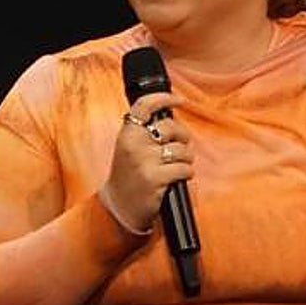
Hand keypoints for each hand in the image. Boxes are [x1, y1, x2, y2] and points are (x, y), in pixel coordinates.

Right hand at [102, 92, 192, 230]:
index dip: (165, 98)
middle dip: (183, 137)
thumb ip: (145, 131)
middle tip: (181, 145)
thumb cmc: (128, 175)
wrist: (119, 206)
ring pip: (182, 150)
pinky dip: (186, 173)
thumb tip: (172, 118)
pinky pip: (185, 168)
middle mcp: (133, 144)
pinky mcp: (154, 178)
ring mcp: (144, 161)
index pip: (145, 105)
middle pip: (171, 128)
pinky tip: (177, 178)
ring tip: (176, 166)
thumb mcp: (128, 147)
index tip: (180, 100)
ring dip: (186, 159)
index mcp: (127, 133)